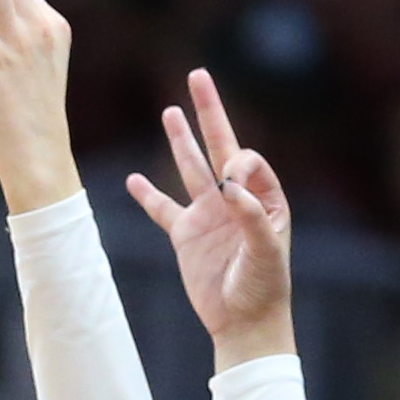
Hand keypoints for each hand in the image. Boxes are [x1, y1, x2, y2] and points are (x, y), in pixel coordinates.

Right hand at [125, 72, 296, 365]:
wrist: (243, 324)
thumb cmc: (265, 287)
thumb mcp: (266, 251)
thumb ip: (251, 215)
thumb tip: (228, 183)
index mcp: (264, 197)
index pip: (246, 161)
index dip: (237, 164)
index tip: (229, 186)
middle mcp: (236, 199)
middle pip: (219, 145)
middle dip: (209, 111)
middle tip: (197, 75)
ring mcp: (208, 215)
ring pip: (190, 168)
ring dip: (180, 139)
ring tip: (170, 111)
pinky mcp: (185, 235)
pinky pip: (162, 210)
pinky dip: (147, 195)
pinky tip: (133, 179)